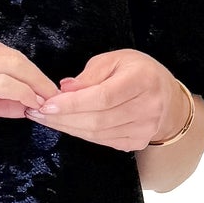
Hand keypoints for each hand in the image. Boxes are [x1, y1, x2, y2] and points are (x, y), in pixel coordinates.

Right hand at [0, 22, 61, 159]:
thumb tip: (29, 102)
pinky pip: (3, 85)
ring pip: (12, 68)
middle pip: (14, 57)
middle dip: (39, 79)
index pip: (6, 52)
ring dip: (36, 88)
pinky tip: (31, 107)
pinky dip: (23, 95)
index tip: (45, 91)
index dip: (31, 72)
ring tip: (47, 105)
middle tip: (55, 99)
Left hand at [35, 49, 189, 151]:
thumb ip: (90, 75)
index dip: (72, 103)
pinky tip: (66, 124)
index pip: (102, 97)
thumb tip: (65, 90)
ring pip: (97, 134)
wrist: (167, 97)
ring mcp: (144, 128)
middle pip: (97, 119)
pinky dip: (80, 133)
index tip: (47, 104)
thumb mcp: (116, 60)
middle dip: (62, 118)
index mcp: (143, 80)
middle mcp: (147, 107)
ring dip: (67, 127)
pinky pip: (102, 141)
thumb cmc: (138, 73)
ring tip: (46, 119)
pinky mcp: (137, 142)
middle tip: (36, 113)